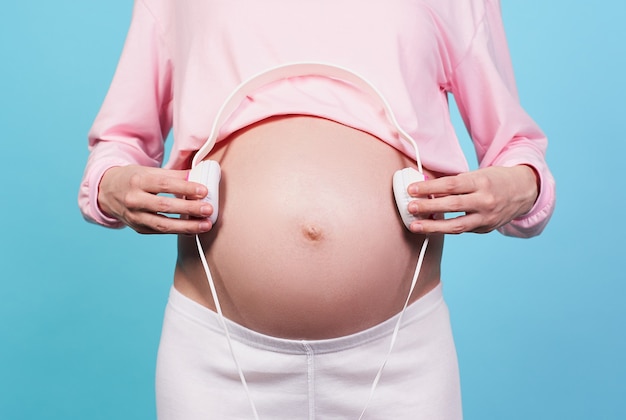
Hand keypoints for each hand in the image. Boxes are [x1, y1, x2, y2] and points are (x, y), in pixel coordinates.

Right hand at [98, 165, 213, 233]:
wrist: (107, 192)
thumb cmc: (133, 179)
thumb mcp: (149, 171)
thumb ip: (174, 175)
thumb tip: (198, 177)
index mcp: (137, 181)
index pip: (164, 185)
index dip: (185, 188)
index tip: (204, 190)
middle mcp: (134, 200)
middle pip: (164, 206)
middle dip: (189, 209)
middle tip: (208, 209)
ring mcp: (135, 217)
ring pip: (163, 224)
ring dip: (187, 226)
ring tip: (205, 225)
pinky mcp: (139, 229)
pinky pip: (161, 231)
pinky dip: (179, 231)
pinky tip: (194, 229)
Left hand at [406, 165, 538, 233]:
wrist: (524, 191)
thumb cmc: (494, 180)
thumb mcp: (477, 175)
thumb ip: (454, 183)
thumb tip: (425, 188)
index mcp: (481, 182)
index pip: (451, 184)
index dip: (429, 187)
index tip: (412, 189)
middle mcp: (485, 201)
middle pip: (452, 205)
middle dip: (428, 207)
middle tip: (410, 207)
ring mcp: (486, 218)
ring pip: (456, 226)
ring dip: (432, 227)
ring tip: (415, 226)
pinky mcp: (485, 229)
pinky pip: (462, 230)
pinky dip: (445, 229)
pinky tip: (431, 228)